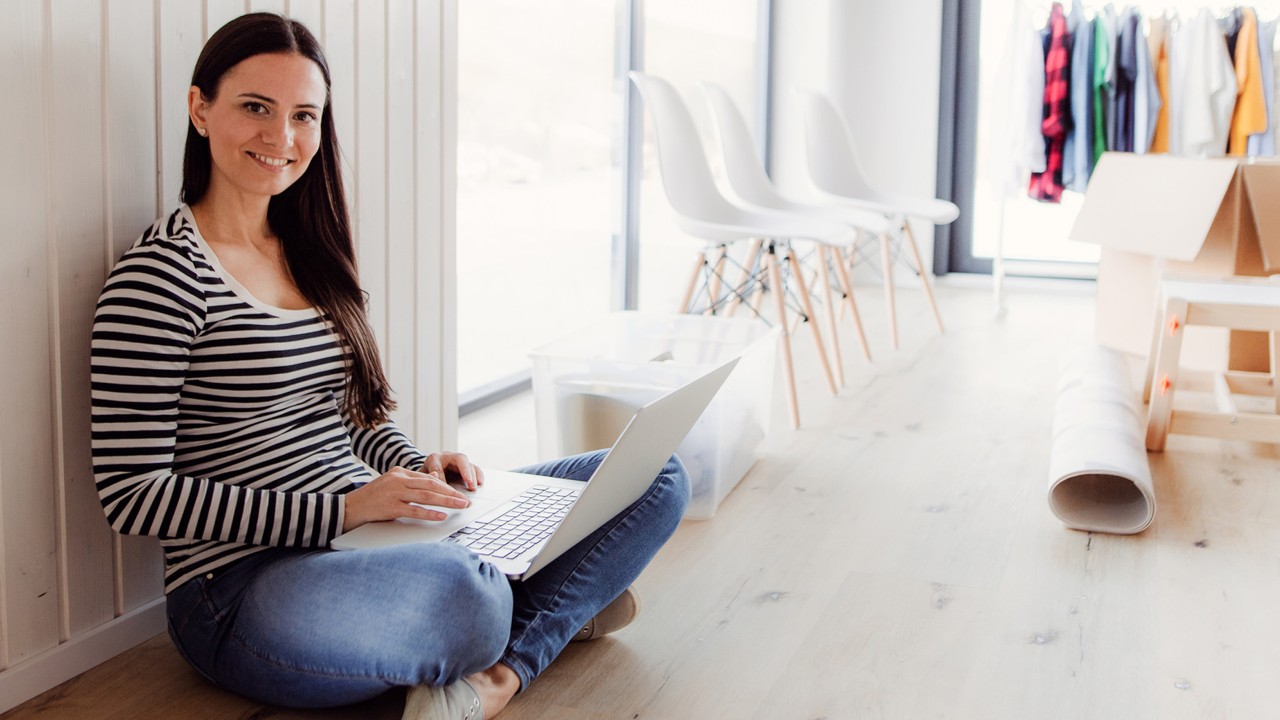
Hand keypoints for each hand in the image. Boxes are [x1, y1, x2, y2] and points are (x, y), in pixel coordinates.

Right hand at [342, 466, 471, 531]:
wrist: (348, 508)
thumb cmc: (371, 499)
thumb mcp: (392, 485)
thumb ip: (411, 483)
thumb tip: (434, 478)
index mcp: (399, 472)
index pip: (428, 478)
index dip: (446, 486)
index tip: (458, 493)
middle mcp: (398, 480)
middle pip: (431, 485)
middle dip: (450, 493)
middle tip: (465, 500)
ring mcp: (394, 493)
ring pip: (426, 496)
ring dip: (446, 502)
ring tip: (460, 506)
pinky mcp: (390, 507)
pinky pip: (414, 510)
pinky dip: (429, 513)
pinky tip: (441, 516)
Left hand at [419, 451, 485, 491]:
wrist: (429, 470)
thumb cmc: (425, 475)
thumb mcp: (421, 477)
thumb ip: (425, 477)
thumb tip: (434, 477)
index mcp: (434, 458)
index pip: (438, 466)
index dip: (441, 477)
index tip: (443, 488)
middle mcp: (448, 456)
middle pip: (459, 458)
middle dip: (465, 471)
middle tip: (469, 482)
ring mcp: (458, 460)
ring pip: (468, 463)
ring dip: (472, 475)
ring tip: (473, 487)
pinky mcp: (466, 466)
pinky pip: (474, 468)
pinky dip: (478, 475)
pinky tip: (480, 483)